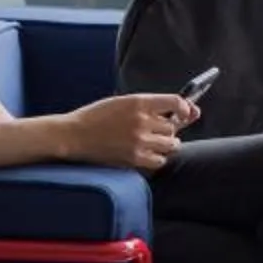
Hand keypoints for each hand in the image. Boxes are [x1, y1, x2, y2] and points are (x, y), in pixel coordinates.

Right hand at [57, 93, 193, 172]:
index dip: (185, 108)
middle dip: (168, 129)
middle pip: (174, 127)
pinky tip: (145, 153)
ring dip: (165, 144)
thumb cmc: (96, 117)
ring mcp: (139, 141)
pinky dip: (157, 158)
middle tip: (154, 131)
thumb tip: (189, 110)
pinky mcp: (134, 158)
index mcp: (139, 102)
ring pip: (171, 144)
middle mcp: (142, 120)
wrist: (72, 135)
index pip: (177, 102)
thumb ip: (153, 106)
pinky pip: (160, 160)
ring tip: (150, 142)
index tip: (185, 113)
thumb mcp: (123, 102)